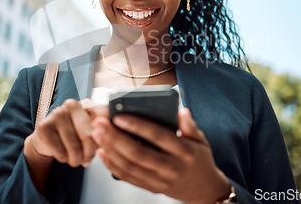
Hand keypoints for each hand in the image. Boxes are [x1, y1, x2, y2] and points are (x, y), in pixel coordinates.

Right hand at [24, 98, 106, 190]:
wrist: (48, 141)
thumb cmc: (74, 136)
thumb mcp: (90, 133)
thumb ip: (100, 132)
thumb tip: (100, 135)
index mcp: (86, 104)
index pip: (101, 123)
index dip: (103, 138)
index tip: (100, 146)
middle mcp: (71, 105)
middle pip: (88, 137)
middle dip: (89, 154)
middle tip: (86, 160)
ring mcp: (56, 114)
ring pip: (74, 147)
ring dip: (76, 160)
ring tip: (74, 159)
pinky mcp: (44, 127)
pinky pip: (60, 151)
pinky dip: (63, 158)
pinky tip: (62, 154)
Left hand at [90, 108, 230, 203]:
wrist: (204, 190)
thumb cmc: (200, 159)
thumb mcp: (201, 140)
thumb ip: (190, 125)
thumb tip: (181, 110)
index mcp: (184, 152)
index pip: (158, 137)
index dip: (138, 126)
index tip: (120, 116)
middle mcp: (171, 168)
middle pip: (138, 153)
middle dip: (115, 137)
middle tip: (99, 124)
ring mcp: (160, 180)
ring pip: (130, 167)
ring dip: (110, 150)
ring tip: (96, 134)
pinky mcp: (151, 188)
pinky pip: (128, 177)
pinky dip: (112, 165)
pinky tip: (102, 152)